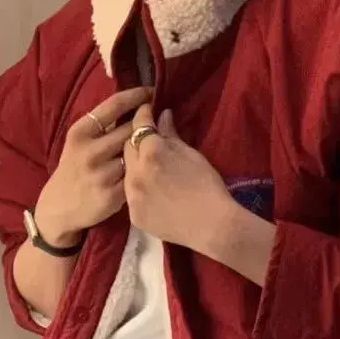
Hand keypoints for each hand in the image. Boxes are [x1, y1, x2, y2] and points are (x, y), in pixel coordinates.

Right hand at [35, 87, 152, 247]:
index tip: (151, 92)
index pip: (114, 105)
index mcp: (81, 132)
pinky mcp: (112, 195)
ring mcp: (101, 174)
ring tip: (155, 148)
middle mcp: (90, 152)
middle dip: (146, 124)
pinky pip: (136, 177)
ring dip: (146, 151)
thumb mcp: (79, 142)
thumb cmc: (75, 168)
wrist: (60, 206)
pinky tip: (147, 172)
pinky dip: (143, 173)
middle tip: (158, 121)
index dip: (137, 96)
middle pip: (130, 129)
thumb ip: (103, 127)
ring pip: (136, 154)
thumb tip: (135, 104)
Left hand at [123, 104, 275, 284]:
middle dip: (136, 141)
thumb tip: (162, 115)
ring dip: (135, 167)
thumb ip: (171, 135)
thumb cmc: (208, 186)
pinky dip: (139, 191)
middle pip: (127, 148)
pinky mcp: (134, 215)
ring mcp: (132, 196)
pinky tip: (153, 194)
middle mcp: (135, 172)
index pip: (139, 125)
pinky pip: (131, 196)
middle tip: (150, 143)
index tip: (147, 112)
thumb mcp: (191, 155)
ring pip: (126, 173)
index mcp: (151, 152)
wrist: (213, 226)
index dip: (143, 115)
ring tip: (151, 170)